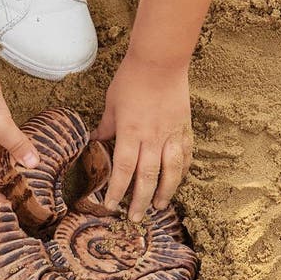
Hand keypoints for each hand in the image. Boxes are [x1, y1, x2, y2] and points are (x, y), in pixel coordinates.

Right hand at [0, 62, 39, 202]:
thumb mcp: (0, 127)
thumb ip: (18, 145)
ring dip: (13, 160)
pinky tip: (30, 146)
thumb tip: (34, 164)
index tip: (9, 204)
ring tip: (33, 170)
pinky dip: (15, 143)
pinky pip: (4, 137)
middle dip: (6, 180)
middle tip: (27, 188)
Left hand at [90, 52, 192, 221]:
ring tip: (159, 208)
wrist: (161, 61)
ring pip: (171, 172)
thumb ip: (106, 126)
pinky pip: (186, 155)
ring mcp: (172, 134)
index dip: (116, 191)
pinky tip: (178, 181)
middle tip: (135, 218)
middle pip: (148, 177)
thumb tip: (95, 141)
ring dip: (165, 192)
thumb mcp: (112, 103)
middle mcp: (152, 138)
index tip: (110, 206)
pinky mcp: (185, 128)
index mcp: (131, 133)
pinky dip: (182, 171)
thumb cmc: (131, 79)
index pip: (123, 170)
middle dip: (141, 201)